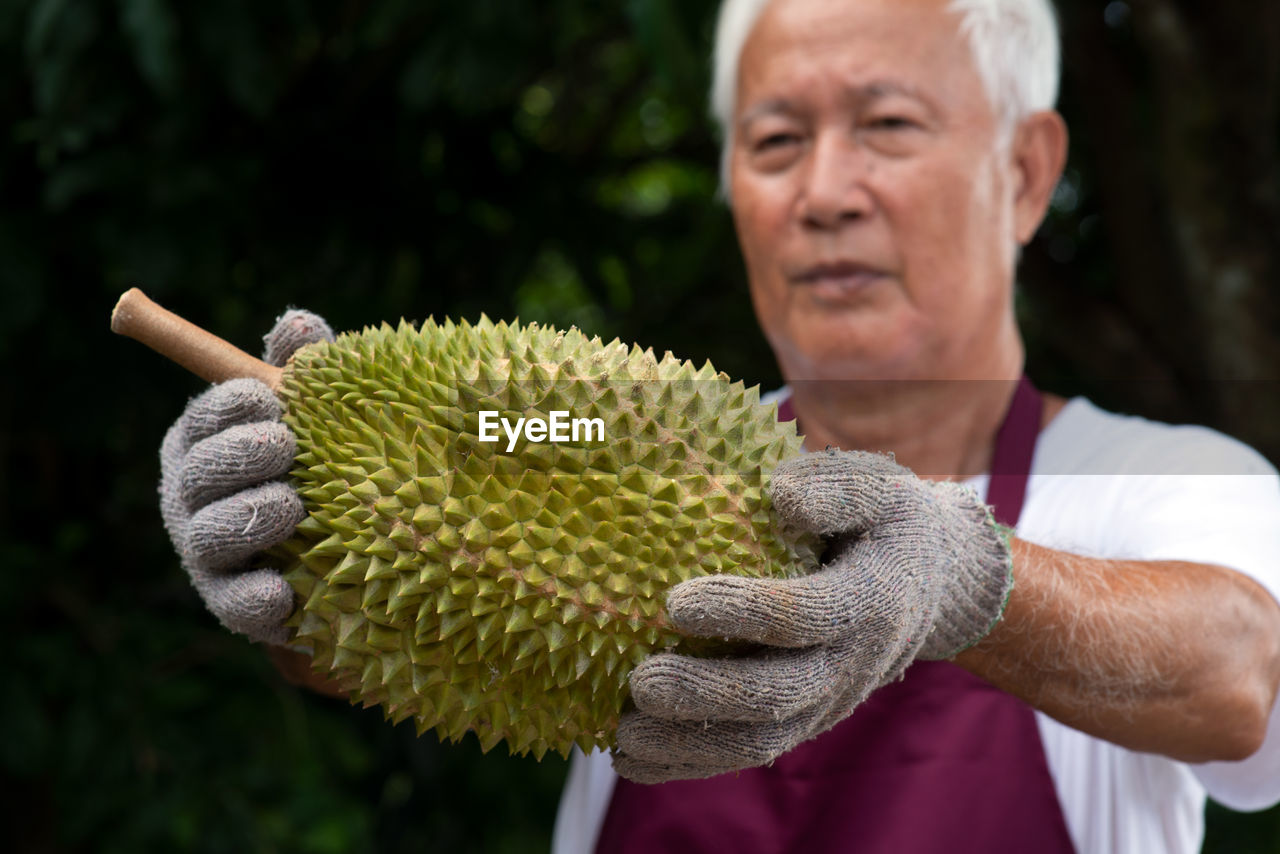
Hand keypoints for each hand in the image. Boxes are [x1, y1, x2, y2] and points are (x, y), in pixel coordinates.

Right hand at [158, 309, 333, 643]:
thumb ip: (303, 369)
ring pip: (209, 537)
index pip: (202, 420)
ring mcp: (208, 555)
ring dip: (247, 519)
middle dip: (237, 457)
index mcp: (206, 443)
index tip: (265, 398)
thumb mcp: (315, 413)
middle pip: (197, 475)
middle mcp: (194, 498)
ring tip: (291, 506)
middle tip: (284, 446)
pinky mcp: (235, 606)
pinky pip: (234, 606)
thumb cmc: (319, 461)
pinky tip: (282, 592)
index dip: (226, 407)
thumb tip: (301, 327)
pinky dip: (253, 600)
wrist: (341, 555)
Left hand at [613, 449, 1013, 782]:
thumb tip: (779, 494)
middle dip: (707, 694)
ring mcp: (828, 703)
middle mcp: (852, 665)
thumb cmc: (886, 522)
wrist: (931, 586)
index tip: (675, 602)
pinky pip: (748, 753)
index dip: (741, 612)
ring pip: (760, 741)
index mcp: (871, 602)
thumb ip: (836, 488)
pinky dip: (691, 764)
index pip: (803, 615)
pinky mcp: (803, 721)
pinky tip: (632, 759)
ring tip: (625, 735)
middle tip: (642, 681)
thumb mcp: (880, 487)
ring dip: (690, 745)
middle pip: (778, 694)